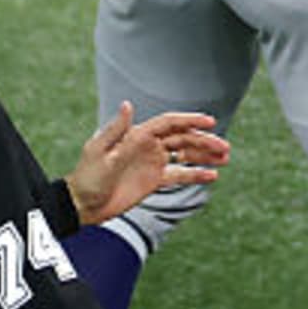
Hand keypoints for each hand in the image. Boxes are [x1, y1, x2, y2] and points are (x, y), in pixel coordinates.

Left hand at [65, 101, 226, 226]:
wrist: (82, 204)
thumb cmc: (87, 176)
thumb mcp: (100, 151)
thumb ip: (117, 130)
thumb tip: (128, 104)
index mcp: (138, 135)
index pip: (170, 123)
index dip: (190, 120)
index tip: (210, 122)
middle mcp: (149, 146)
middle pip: (183, 139)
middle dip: (205, 141)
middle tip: (225, 148)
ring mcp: (153, 163)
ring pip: (185, 155)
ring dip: (204, 155)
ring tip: (225, 159)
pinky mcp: (154, 180)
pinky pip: (179, 174)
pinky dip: (195, 174)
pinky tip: (212, 176)